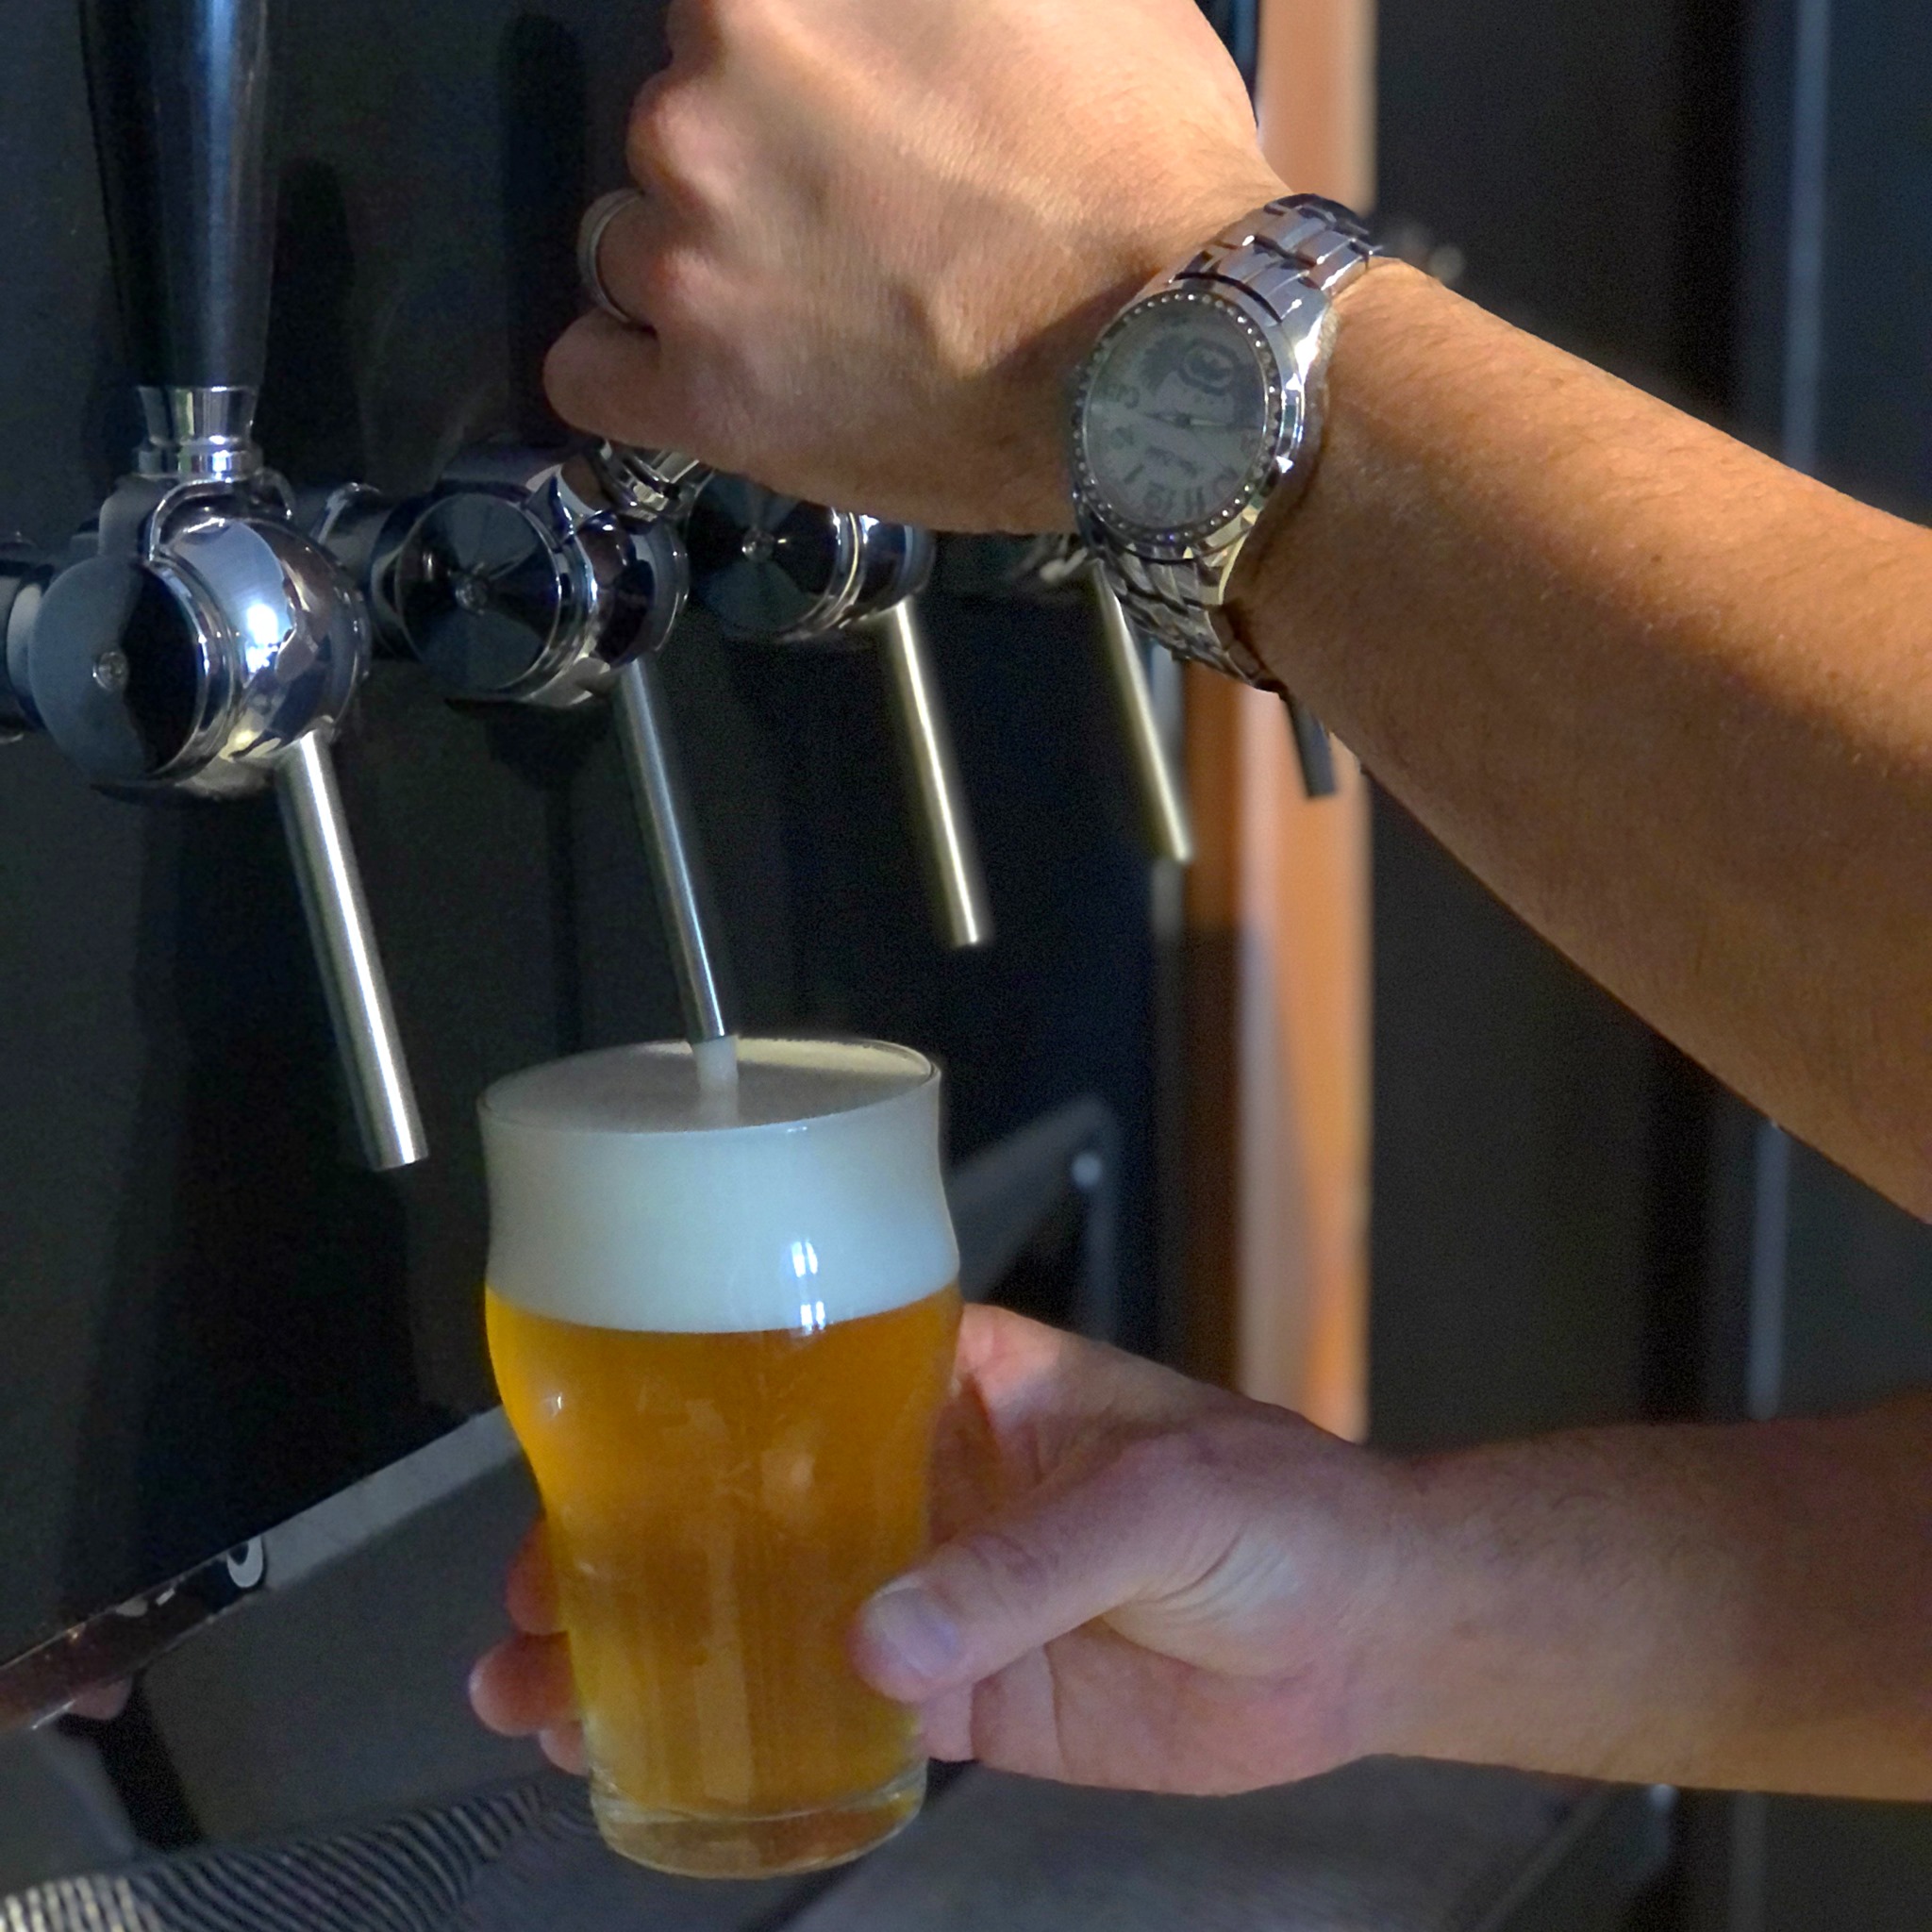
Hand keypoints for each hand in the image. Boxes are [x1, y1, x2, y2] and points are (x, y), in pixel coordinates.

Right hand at [472, 1306, 1407, 1795]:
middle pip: (750, 1509)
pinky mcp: (971, 1696)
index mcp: (960, 1385)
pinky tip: (673, 1760)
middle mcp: (929, 1481)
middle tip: (532, 1608)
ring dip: (666, 1653)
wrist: (1364, 1631)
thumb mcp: (1156, 1499)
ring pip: (773, 1617)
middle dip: (632, 1551)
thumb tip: (881, 1644)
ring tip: (547, 1697)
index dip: (680, 1419)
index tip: (589, 1465)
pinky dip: (762, 1736)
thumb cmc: (1278, 1504)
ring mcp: (940, 1591)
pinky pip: (844, 1716)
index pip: (793, 1381)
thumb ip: (1023, 1567)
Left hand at [548, 0, 1287, 532]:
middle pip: (670, 115)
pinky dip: (634, 369)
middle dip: (749, 153)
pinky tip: (702, 366)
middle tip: (856, 207)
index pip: (716, 13)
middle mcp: (692, 108)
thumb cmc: (1135, 165)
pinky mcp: (702, 399)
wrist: (1175, 355)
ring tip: (812, 301)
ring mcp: (686, 262)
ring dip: (699, 260)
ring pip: (627, 240)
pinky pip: (588, 373)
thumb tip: (881, 14)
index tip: (829, 101)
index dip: (786, 51)